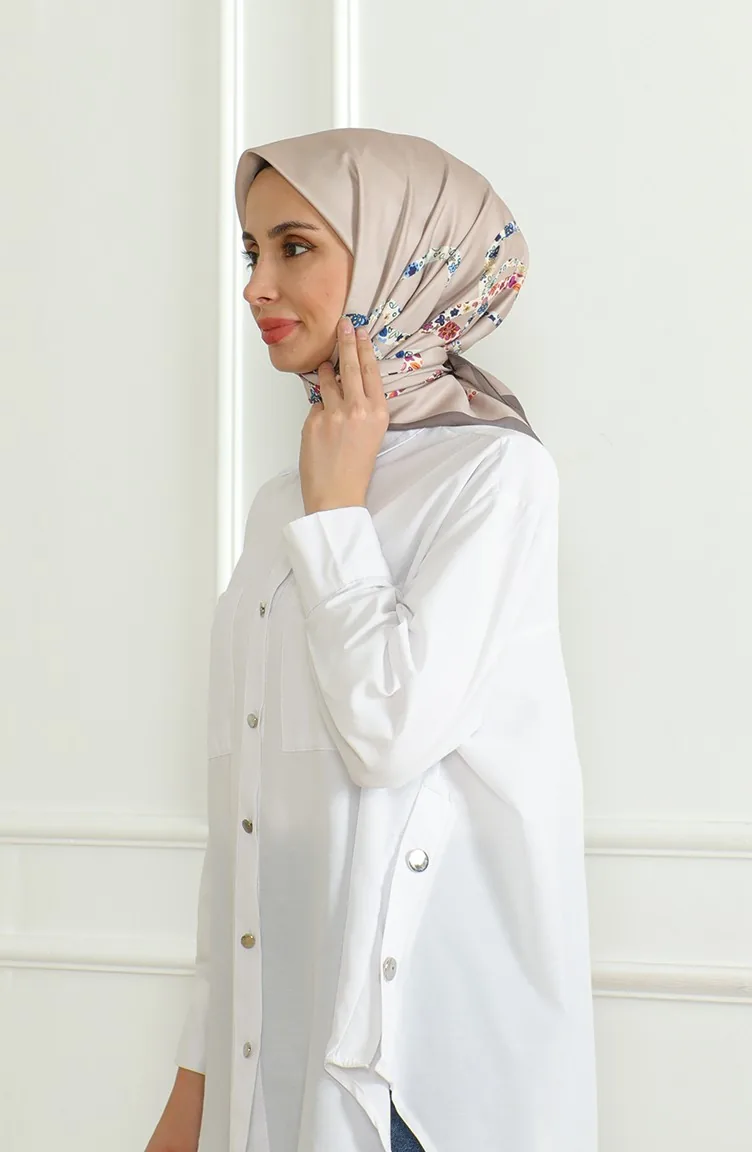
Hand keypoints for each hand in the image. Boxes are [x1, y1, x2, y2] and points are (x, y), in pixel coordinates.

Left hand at [299, 316, 389, 515]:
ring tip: (326, 367)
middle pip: (350, 366)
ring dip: (325, 371)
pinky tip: (321, 423)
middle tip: (343, 324)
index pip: (371, 372)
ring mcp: (333, 414)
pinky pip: (315, 404)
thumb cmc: (355, 470)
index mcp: (378, 414)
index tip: (360, 332)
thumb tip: (346, 385)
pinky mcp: (313, 420)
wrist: (336, 494)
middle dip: (346, 341)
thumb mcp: (372, 435)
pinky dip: (317, 407)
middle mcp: (358, 410)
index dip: (364, 349)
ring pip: (326, 379)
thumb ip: (363, 408)